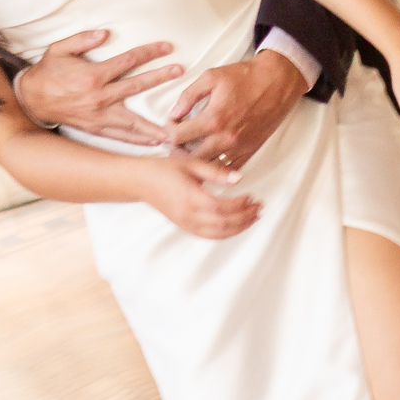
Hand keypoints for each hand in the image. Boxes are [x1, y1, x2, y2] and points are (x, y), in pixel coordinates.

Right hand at [19, 30, 183, 144]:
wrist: (31, 100)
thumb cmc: (47, 72)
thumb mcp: (60, 49)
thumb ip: (83, 39)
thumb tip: (106, 33)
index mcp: (93, 75)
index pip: (128, 61)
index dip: (149, 53)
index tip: (168, 48)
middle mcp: (99, 97)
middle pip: (136, 86)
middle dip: (160, 78)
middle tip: (180, 72)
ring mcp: (98, 116)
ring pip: (133, 120)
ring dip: (156, 121)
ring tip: (176, 124)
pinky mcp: (95, 129)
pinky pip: (120, 137)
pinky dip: (138, 140)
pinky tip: (154, 142)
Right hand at [136, 154, 263, 238]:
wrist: (141, 181)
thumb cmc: (164, 169)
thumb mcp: (191, 164)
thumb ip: (215, 172)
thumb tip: (238, 178)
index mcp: (191, 198)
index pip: (222, 207)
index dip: (240, 205)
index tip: (252, 196)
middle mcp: (189, 215)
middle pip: (224, 223)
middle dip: (245, 217)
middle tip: (259, 208)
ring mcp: (187, 224)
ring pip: (218, 233)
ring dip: (239, 227)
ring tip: (253, 218)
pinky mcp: (185, 227)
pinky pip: (209, 236)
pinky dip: (226, 233)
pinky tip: (236, 225)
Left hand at [166, 53, 306, 168]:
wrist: (276, 82)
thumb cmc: (245, 77)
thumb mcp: (211, 77)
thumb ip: (188, 96)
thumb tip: (174, 113)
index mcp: (213, 119)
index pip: (178, 136)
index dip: (168, 131)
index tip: (171, 125)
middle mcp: (225, 138)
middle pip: (190, 157)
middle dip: (178, 149)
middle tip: (176, 140)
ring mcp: (238, 147)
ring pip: (209, 166)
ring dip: (196, 159)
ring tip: (190, 147)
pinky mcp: (249, 150)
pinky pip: (228, 168)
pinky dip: (216, 164)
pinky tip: (210, 154)